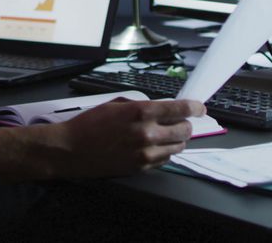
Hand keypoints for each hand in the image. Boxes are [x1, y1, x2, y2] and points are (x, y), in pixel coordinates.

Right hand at [52, 98, 204, 177]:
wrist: (72, 150)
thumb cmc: (90, 124)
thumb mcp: (115, 105)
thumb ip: (141, 106)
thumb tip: (160, 108)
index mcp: (141, 112)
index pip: (180, 109)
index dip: (195, 107)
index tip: (200, 107)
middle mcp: (147, 133)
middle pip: (184, 130)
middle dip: (185, 124)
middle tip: (179, 121)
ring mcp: (146, 153)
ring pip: (178, 147)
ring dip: (176, 139)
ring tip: (165, 134)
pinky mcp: (141, 167)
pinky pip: (165, 159)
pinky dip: (165, 152)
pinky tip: (154, 146)